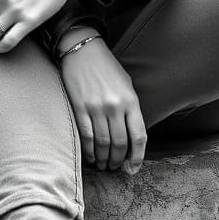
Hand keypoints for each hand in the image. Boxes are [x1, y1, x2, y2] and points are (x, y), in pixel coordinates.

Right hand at [59, 37, 146, 172]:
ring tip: (103, 165)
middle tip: (115, 168)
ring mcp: (96, 107)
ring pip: (103, 143)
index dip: (137, 157)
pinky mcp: (80, 107)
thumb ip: (130, 108)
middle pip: (119, 143)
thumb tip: (131, 136)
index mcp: (130, 100)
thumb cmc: (107, 68)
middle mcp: (115, 106)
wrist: (83, 50)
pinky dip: (89, 151)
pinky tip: (91, 157)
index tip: (133, 169)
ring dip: (103, 159)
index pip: (138, 136)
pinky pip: (86, 136)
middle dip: (118, 160)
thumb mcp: (126, 84)